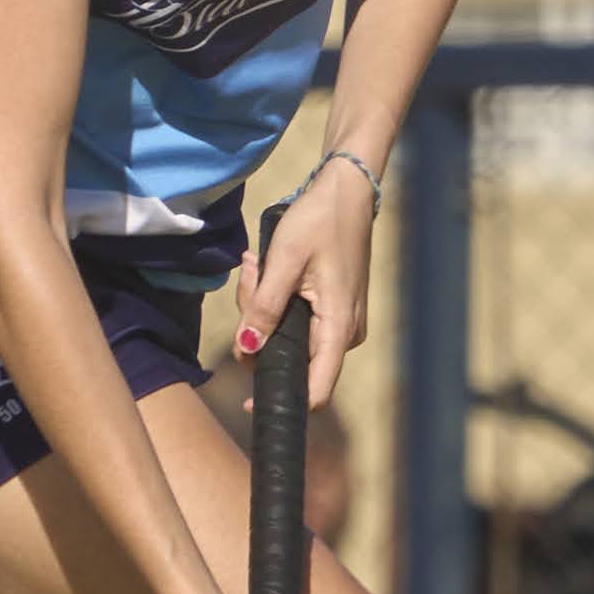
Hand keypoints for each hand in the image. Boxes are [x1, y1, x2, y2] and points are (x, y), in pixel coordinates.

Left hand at [232, 155, 377, 408]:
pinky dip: (275, 301)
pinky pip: (298, 322)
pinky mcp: (334, 310)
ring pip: (290, 338)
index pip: (316, 390)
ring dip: (262, 308)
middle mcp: (345, 332)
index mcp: (338, 327)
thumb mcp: (284, 261)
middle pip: (292, 358)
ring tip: (256, 265)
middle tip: (248, 278)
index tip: (248, 403)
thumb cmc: (319, 220)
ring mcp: (341, 321)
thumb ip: (264, 307)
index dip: (283, 401)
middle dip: (258, 329)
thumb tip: (246, 349)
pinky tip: (265, 268)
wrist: (346, 190)